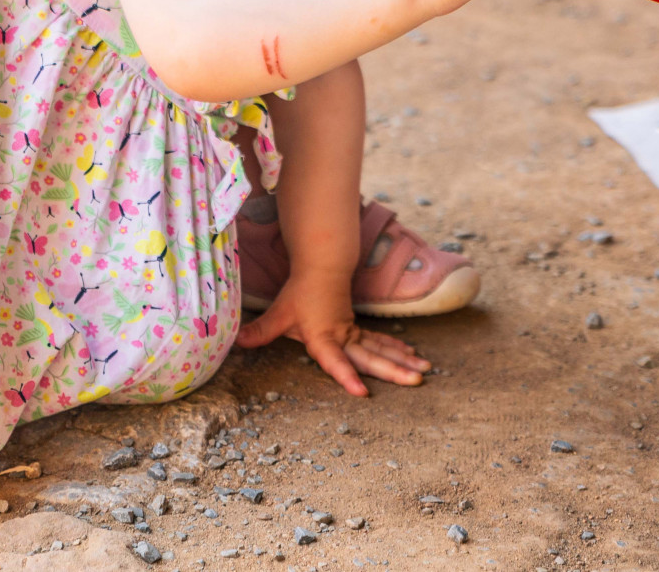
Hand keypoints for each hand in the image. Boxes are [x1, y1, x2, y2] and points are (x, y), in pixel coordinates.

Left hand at [234, 270, 429, 394]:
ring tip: (423, 371)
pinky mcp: (358, 330)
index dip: (346, 376)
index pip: (334, 360)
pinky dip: (396, 349)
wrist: (321, 266)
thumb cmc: (299, 293)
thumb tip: (235, 342)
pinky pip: (380, 342)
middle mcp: (342, 336)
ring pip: (381, 349)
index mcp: (322, 336)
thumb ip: (260, 331)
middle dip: (394, 370)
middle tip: (416, 381)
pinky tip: (413, 356)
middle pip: (370, 356)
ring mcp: (353, 332)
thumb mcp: (279, 314)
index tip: (361, 392)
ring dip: (402, 360)